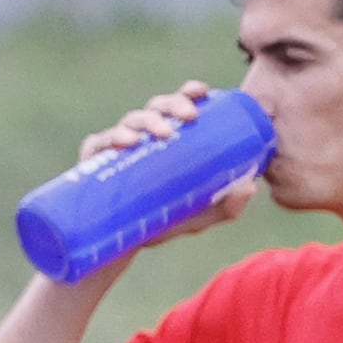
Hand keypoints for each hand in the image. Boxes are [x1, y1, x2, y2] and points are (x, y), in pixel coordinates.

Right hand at [68, 84, 255, 273]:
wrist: (116, 250)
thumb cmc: (158, 223)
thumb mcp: (196, 217)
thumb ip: (224, 207)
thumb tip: (250, 188)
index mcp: (165, 140)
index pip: (177, 106)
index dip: (188, 92)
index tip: (203, 91)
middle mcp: (140, 138)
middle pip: (155, 108)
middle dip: (172, 104)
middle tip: (190, 116)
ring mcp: (114, 150)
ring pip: (130, 122)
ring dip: (148, 121)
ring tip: (163, 133)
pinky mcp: (91, 165)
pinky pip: (98, 144)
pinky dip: (111, 139)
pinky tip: (125, 144)